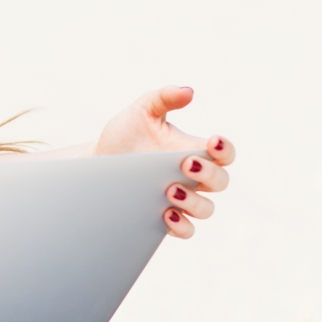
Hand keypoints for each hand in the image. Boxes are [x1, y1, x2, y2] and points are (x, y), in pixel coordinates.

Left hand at [94, 86, 233, 238]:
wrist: (97, 162)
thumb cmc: (123, 135)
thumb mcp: (141, 111)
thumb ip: (163, 97)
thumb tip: (188, 92)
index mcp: (191, 150)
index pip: (224, 153)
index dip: (225, 149)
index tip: (212, 141)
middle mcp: (191, 177)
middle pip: (221, 182)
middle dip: (209, 173)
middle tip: (184, 163)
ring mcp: (180, 199)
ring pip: (206, 209)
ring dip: (194, 202)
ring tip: (169, 189)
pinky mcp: (165, 218)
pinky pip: (186, 230)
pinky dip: (182, 225)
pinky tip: (165, 214)